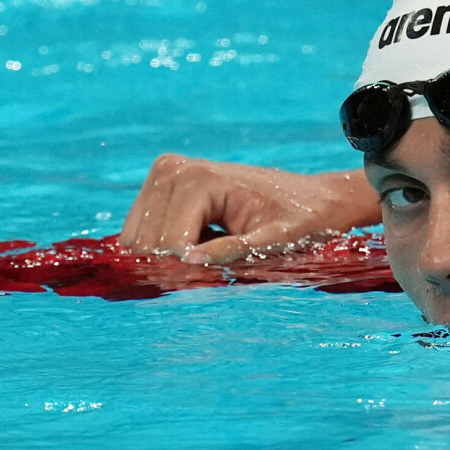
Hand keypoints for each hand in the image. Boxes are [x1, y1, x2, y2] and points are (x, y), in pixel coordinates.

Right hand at [118, 154, 380, 263]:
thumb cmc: (300, 221)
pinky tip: (200, 245)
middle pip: (146, 243)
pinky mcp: (161, 184)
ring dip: (167, 259)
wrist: (312, 198)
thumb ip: (233, 251)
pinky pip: (142, 233)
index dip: (187, 273)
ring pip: (137, 240)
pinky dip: (165, 250)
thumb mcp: (276, 242)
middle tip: (214, 271)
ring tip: (210, 256)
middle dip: (173, 266)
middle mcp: (172, 170)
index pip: (167, 245)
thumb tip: (187, 262)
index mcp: (199, 179)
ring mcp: (163, 174)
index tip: (219, 279)